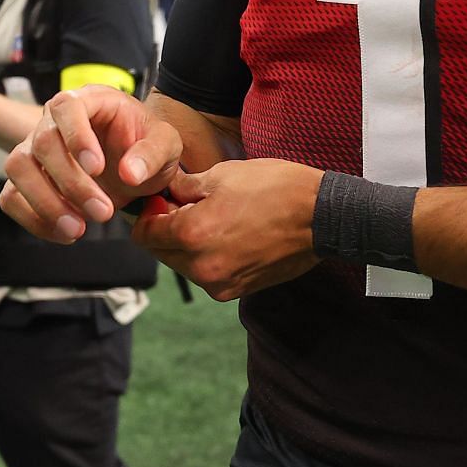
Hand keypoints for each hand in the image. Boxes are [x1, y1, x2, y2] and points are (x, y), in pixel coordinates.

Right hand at [0, 86, 181, 241]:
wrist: (136, 165)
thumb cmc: (148, 146)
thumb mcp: (166, 145)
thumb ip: (153, 154)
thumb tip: (129, 173)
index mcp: (89, 100)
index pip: (67, 106)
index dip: (76, 136)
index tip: (97, 169)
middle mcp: (53, 119)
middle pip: (42, 143)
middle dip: (71, 184)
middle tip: (104, 213)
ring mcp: (34, 147)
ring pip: (17, 167)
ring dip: (45, 203)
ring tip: (78, 230)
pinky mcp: (27, 177)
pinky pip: (11, 196)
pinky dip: (32, 219)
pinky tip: (65, 233)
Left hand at [131, 160, 322, 301]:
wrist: (322, 217)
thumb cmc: (276, 189)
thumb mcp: (223, 175)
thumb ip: (184, 188)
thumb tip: (165, 191)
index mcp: (193, 234)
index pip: (144, 234)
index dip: (147, 214)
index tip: (161, 199)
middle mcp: (201, 267)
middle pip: (161, 252)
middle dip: (165, 230)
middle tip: (187, 206)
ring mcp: (220, 284)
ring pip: (184, 265)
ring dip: (188, 245)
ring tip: (215, 219)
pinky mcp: (238, 291)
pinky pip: (208, 274)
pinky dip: (209, 257)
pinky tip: (231, 235)